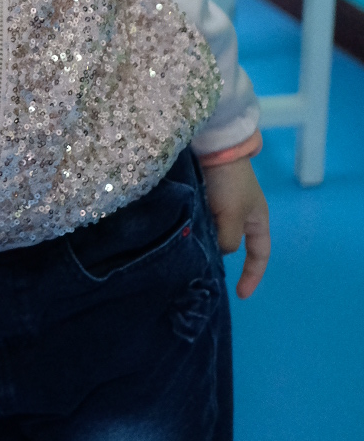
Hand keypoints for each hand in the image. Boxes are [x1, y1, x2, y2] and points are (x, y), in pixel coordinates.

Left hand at [202, 158, 270, 297]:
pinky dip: (194, 230)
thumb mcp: (233, 215)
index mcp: (257, 220)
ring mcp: (221, 205)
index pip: (259, 255)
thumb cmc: (229, 182)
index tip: (240, 295)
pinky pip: (201, 221)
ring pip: (213, 234)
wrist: (213, 145)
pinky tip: (182, 237)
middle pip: (232, 245)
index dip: (253, 276)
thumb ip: (228, 239)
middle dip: (220, 258)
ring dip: (203, 243)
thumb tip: (218, 250)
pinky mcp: (204, 196)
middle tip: (203, 272)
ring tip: (188, 257)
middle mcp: (241, 215)